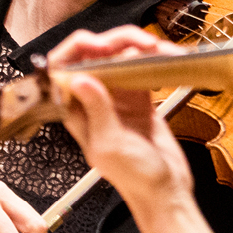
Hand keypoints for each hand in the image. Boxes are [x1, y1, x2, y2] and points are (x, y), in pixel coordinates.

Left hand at [50, 26, 193, 204]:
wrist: (165, 191)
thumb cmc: (135, 178)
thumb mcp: (111, 146)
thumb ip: (97, 112)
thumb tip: (80, 79)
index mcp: (77, 112)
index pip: (66, 69)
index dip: (79, 49)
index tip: (103, 44)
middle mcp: (93, 102)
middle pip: (97, 56)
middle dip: (118, 41)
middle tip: (144, 42)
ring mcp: (117, 99)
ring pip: (122, 59)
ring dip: (141, 48)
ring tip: (161, 49)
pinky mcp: (139, 100)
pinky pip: (142, 71)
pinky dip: (155, 61)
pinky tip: (167, 59)